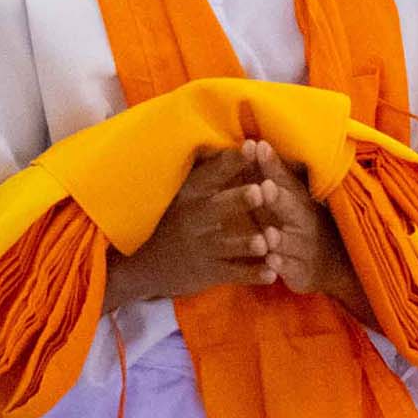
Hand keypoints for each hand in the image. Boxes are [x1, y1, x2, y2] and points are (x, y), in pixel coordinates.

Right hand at [113, 145, 281, 303]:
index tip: (252, 146)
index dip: (233, 161)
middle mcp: (195, 218)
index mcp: (191, 194)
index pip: (212, 174)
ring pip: (228, 245)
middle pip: (219, 207)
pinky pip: (233, 273)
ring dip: (247, 243)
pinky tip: (272, 275)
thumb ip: (208, 172)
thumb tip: (234, 142)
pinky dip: (253, 275)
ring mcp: (202, 247)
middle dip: (239, 200)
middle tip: (259, 192)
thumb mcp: (183, 194)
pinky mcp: (208, 272)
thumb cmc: (174, 220)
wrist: (145, 265)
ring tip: (265, 242)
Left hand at [232, 142, 360, 306]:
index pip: (283, 178)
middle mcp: (303, 220)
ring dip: (279, 237)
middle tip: (265, 187)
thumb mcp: (284, 199)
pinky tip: (271, 262)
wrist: (332, 263)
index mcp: (297, 198)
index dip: (271, 164)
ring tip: (269, 232)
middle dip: (277, 198)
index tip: (258, 146)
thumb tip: (248, 144)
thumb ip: (267, 176)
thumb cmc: (295, 223)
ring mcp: (304, 246)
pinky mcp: (302, 271)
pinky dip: (282, 266)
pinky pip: (292, 269)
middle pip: (290, 207)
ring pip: (290, 241)